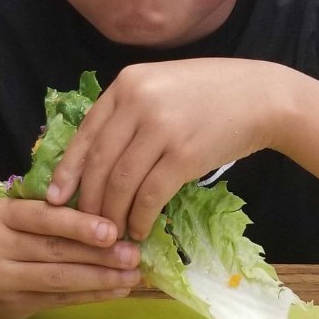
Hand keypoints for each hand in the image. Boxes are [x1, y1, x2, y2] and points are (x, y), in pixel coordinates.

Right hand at [0, 197, 140, 318]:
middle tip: (134, 254)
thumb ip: (45, 212)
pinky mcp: (11, 309)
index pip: (41, 218)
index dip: (77, 225)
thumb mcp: (7, 213)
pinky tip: (115, 290)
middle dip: (99, 255)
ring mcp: (0, 283)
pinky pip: (57, 301)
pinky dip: (89, 296)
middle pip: (53, 252)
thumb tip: (105, 215)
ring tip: (132, 275)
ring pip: (57, 280)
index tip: (112, 230)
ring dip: (100, 279)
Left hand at [47, 59, 289, 240]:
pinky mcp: (185, 154)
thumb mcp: (161, 86)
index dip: (67, 170)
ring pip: (120, 182)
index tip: (56, 198)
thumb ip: (129, 111)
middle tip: (87, 226)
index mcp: (127, 84)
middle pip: (98, 162)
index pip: (85, 133)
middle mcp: (138, 102)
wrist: (263, 96)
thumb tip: (96, 157)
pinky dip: (141, 217)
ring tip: (114, 234)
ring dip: (113, 214)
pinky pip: (151, 195)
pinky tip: (140, 229)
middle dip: (89, 200)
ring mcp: (161, 128)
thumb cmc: (212, 93)